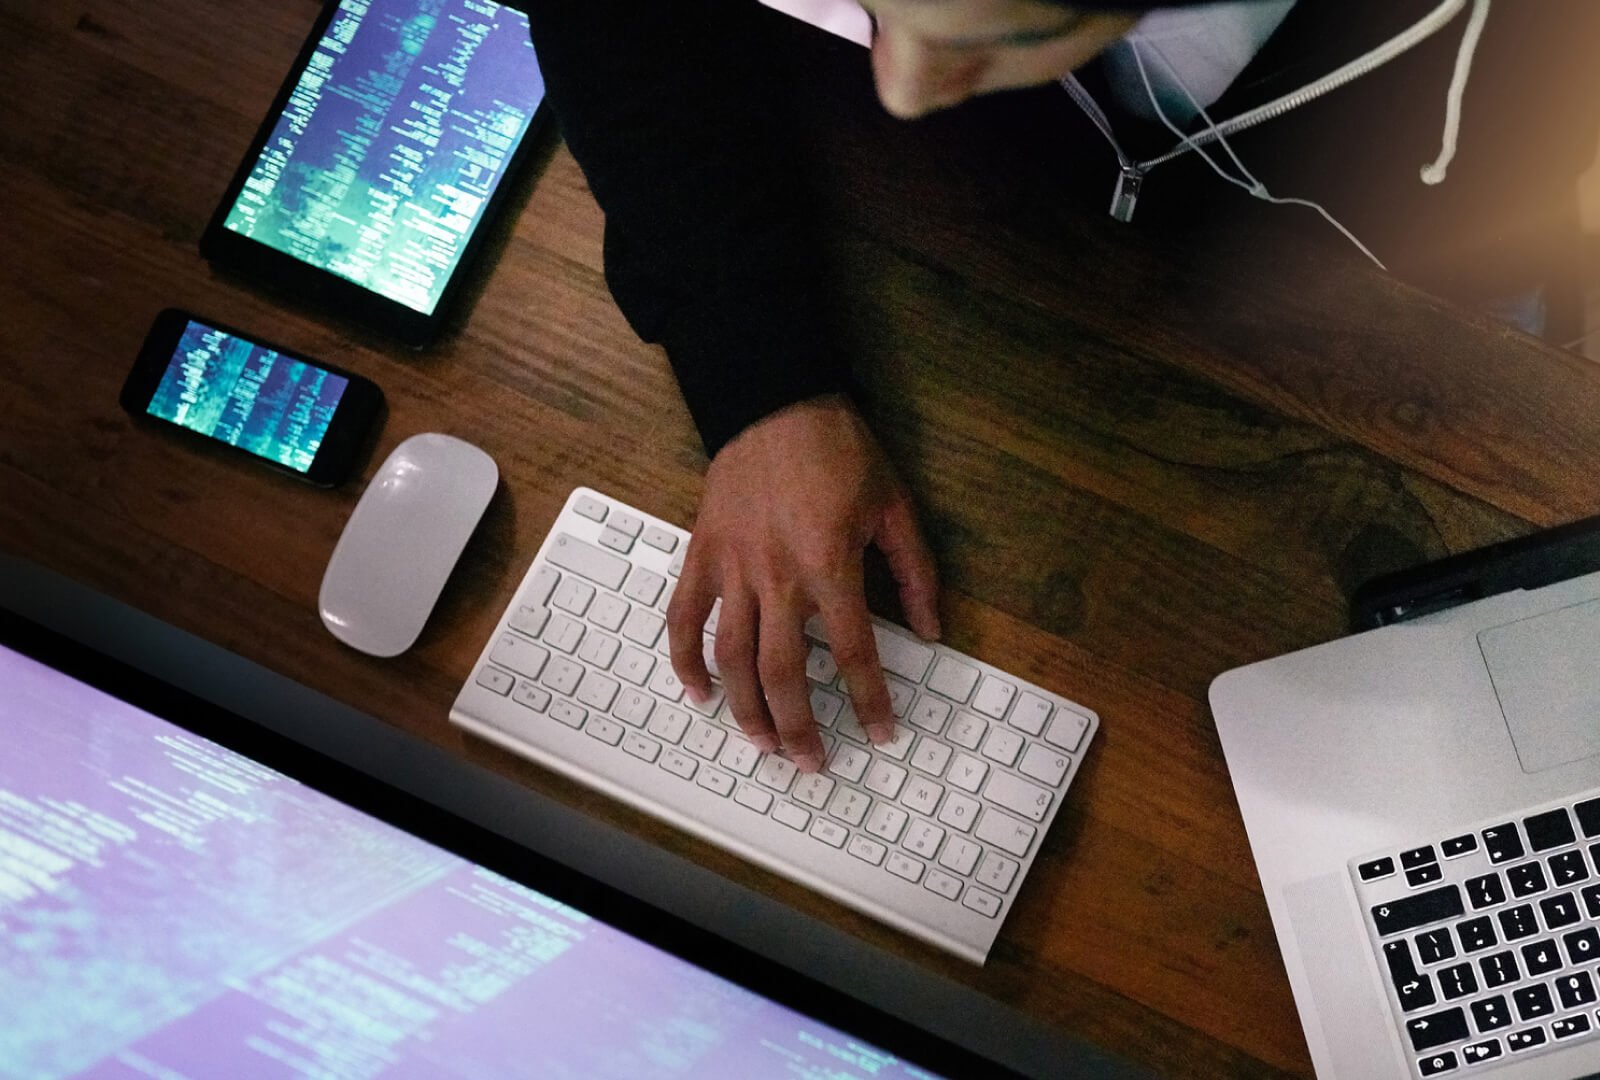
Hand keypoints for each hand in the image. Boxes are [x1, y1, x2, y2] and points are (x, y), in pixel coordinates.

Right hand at [666, 395, 939, 772]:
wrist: (775, 399)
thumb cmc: (839, 449)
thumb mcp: (895, 505)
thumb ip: (915, 573)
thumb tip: (932, 629)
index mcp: (829, 565)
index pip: (853, 653)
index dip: (870, 701)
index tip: (881, 732)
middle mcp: (776, 576)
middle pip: (784, 673)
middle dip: (799, 727)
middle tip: (812, 762)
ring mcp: (733, 567)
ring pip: (731, 657)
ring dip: (745, 708)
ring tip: (762, 744)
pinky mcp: (702, 553)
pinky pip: (684, 617)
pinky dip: (685, 660)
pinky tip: (699, 693)